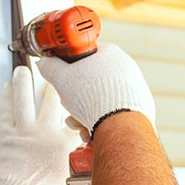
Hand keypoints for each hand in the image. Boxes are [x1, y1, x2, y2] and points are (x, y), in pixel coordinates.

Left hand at [0, 65, 82, 184]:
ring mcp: (26, 132)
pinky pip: (7, 111)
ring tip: (25, 69)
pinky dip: (7, 97)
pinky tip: (8, 86)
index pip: (77, 119)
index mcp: (66, 144)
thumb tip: (99, 175)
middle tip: (57, 75)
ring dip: (25, 81)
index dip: (81, 108)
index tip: (83, 100)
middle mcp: (47, 132)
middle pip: (52, 101)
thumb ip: (86, 176)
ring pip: (25, 99)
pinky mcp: (8, 136)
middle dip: (56, 85)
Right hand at [37, 43, 155, 136]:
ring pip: (102, 100)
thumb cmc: (94, 98)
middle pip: (93, 83)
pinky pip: (115, 113)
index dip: (71, 71)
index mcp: (110, 54)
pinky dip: (103, 122)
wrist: (120, 125)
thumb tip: (45, 62)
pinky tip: (94, 131)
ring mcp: (135, 88)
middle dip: (77, 99)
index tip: (65, 82)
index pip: (86, 57)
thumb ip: (50, 67)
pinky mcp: (140, 107)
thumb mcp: (62, 78)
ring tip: (81, 125)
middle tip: (71, 107)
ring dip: (86, 114)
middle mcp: (127, 68)